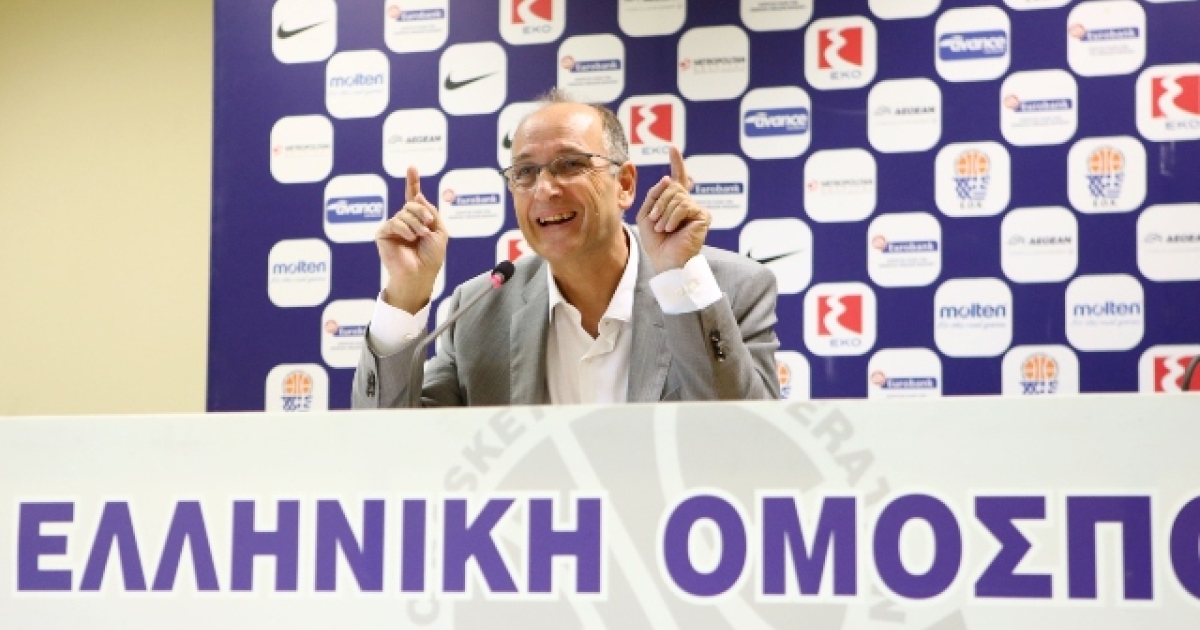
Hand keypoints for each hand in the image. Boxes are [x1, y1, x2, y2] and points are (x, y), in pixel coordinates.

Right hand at [376, 166, 447, 312]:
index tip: (412, 167)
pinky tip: (409, 239)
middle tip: (428, 226)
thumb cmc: (431, 258)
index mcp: (418, 220)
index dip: (412, 182)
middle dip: (423, 213)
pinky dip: (404, 229)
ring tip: (419, 237)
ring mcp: (393, 227)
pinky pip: (394, 222)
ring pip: (404, 212)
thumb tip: (418, 196)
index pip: (413, 197)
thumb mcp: (440, 232)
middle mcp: (404, 221)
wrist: (420, 275)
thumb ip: (432, 212)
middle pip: (412, 204)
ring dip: (416, 224)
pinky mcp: (383, 234)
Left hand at [636, 146, 710, 272]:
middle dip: (659, 203)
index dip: (676, 162)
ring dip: (664, 213)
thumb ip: (654, 195)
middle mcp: (687, 202)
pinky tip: (671, 229)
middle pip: (672, 186)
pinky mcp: (703, 216)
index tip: (672, 148)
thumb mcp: (646, 214)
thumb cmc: (656, 242)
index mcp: (674, 202)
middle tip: (654, 220)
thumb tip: (668, 179)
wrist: (665, 260)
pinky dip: (673, 218)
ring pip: (677, 196)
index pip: (677, 178)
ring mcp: (696, 208)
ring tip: (663, 228)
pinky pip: (684, 206)